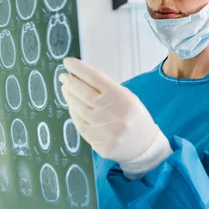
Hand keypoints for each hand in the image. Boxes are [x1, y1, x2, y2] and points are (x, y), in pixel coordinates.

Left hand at [60, 58, 171, 177]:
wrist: (145, 146)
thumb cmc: (135, 117)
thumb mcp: (127, 96)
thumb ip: (106, 88)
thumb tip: (81, 77)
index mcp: (122, 98)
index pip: (95, 78)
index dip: (79, 69)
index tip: (68, 62)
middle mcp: (112, 114)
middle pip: (83, 93)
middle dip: (70, 82)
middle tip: (63, 76)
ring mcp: (105, 130)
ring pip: (79, 109)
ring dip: (69, 97)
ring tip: (66, 89)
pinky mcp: (99, 144)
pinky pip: (80, 126)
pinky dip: (74, 114)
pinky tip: (72, 106)